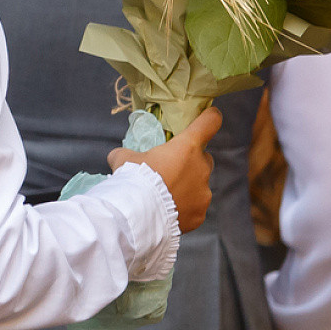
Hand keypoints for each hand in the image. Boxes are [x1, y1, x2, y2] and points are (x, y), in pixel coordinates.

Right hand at [108, 107, 221, 232]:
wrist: (138, 215)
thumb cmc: (133, 178)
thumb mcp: (123, 158)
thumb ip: (128, 153)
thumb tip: (120, 156)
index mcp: (187, 147)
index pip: (209, 122)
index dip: (209, 118)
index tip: (209, 116)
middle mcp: (201, 168)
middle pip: (203, 158)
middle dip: (190, 162)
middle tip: (169, 169)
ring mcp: (204, 193)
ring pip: (199, 185)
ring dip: (187, 186)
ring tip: (165, 194)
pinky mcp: (200, 214)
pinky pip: (195, 206)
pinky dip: (185, 207)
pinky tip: (167, 210)